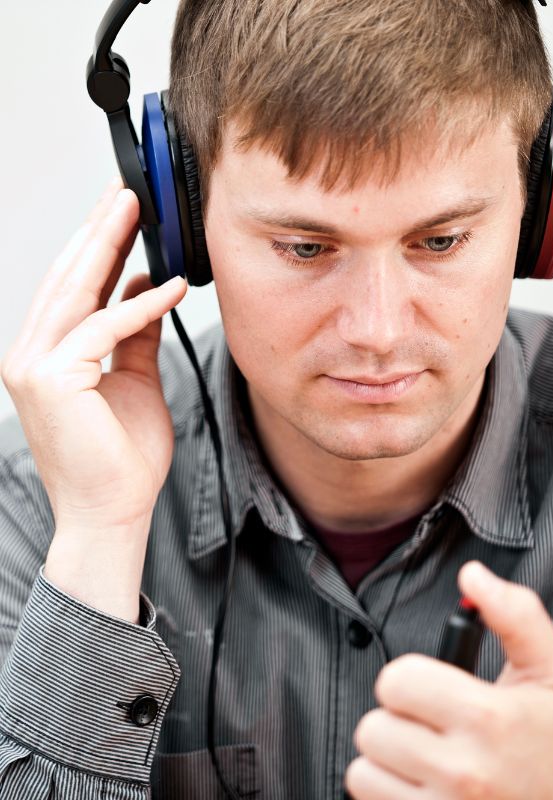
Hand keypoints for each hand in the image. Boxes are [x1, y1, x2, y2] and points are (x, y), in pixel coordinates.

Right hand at [0, 178, 187, 533]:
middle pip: (69, 279)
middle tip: (126, 191)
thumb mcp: (134, 378)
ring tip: (136, 209)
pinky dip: (138, 306)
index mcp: (47, 354)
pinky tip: (171, 287)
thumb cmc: (122, 456)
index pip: (74, 288)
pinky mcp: (52, 380)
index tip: (123, 212)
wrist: (113, 511)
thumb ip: (135, 332)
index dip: (98, 246)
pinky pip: (103, 329)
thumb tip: (145, 286)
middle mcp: (30, 354)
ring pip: (76, 292)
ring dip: (108, 246)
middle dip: (99, 230)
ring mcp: (33, 366)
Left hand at [345, 561, 552, 799]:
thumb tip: (473, 574)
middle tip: (431, 726)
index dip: (410, 680)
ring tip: (426, 758)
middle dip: (397, 719)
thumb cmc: (550, 739)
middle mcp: (464, 772)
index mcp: (489, 718)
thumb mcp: (550, 671)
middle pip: (373, 725)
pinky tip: (420, 787)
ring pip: (363, 766)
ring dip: (387, 759)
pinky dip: (385, 791)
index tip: (432, 690)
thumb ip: (516, 613)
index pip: (397, 680)